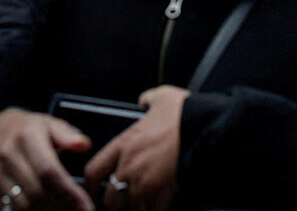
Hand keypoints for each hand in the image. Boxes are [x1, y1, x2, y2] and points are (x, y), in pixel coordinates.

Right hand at [0, 107, 94, 210]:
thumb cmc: (30, 129)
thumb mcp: (51, 124)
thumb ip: (68, 135)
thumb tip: (84, 145)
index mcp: (26, 136)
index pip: (48, 170)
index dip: (68, 191)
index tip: (86, 205)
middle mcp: (7, 154)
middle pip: (37, 192)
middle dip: (61, 205)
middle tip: (78, 210)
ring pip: (24, 205)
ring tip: (64, 209)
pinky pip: (13, 208)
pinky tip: (46, 208)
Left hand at [84, 86, 185, 210]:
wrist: (205, 128)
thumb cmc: (184, 114)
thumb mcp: (162, 97)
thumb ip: (148, 99)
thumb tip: (144, 100)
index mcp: (125, 143)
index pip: (94, 170)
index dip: (91, 184)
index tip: (93, 189)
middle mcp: (130, 165)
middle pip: (111, 198)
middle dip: (117, 201)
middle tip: (123, 201)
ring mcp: (145, 182)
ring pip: (131, 207)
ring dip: (136, 206)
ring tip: (143, 203)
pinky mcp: (163, 193)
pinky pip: (153, 210)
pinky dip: (155, 208)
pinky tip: (161, 203)